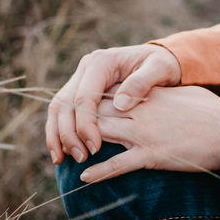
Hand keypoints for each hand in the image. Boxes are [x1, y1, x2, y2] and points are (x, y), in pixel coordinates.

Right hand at [46, 42, 181, 164]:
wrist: (160, 59)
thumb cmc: (161, 65)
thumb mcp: (160, 68)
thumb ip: (142, 82)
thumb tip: (120, 104)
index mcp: (102, 62)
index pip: (84, 97)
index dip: (86, 124)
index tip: (95, 148)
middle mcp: (87, 68)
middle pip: (65, 103)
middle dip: (68, 134)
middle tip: (80, 158)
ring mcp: (81, 78)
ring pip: (58, 108)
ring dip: (57, 135)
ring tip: (61, 160)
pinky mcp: (80, 90)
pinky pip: (62, 112)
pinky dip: (58, 132)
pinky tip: (61, 152)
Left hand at [79, 86, 219, 181]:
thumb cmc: (212, 112)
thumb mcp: (185, 94)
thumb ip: (162, 94)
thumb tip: (154, 95)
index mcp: (150, 95)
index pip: (110, 93)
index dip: (91, 100)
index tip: (78, 108)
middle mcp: (142, 112)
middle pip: (99, 111)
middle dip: (78, 121)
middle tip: (62, 131)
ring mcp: (145, 134)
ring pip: (102, 134)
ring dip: (82, 144)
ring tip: (65, 154)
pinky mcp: (153, 156)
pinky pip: (120, 164)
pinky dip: (100, 171)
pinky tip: (84, 177)